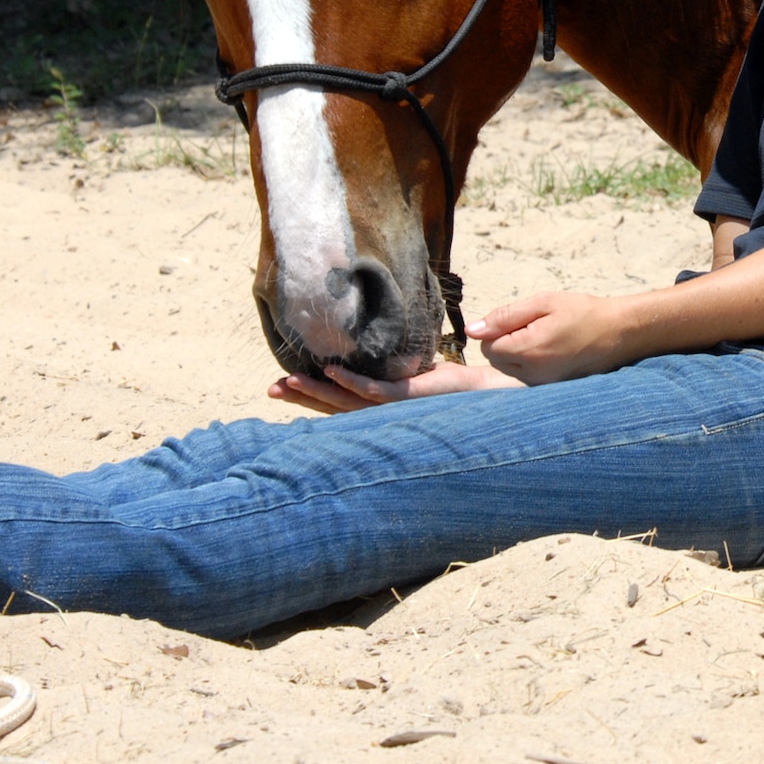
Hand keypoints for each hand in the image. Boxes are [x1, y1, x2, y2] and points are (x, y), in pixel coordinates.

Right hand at [267, 359, 520, 413]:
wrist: (491, 393)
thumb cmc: (456, 385)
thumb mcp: (414, 373)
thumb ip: (390, 369)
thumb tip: (368, 350)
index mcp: (381, 408)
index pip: (337, 403)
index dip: (307, 395)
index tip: (279, 385)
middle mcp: (384, 413)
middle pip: (333, 407)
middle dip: (302, 396)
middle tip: (271, 389)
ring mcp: (396, 408)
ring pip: (347, 402)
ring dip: (317, 391)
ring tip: (290, 380)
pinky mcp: (410, 398)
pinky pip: (374, 391)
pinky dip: (350, 381)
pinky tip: (331, 370)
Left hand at [470, 292, 635, 383]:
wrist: (618, 333)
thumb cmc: (581, 312)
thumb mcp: (543, 303)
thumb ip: (505, 316)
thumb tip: (472, 330)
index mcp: (528, 351)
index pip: (487, 346)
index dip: (498, 328)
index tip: (522, 319)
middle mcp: (532, 374)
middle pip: (495, 359)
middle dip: (505, 341)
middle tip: (535, 326)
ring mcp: (540, 385)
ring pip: (507, 368)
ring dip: (515, 352)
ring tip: (544, 337)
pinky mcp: (548, 388)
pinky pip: (523, 375)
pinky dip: (528, 362)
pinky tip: (550, 350)